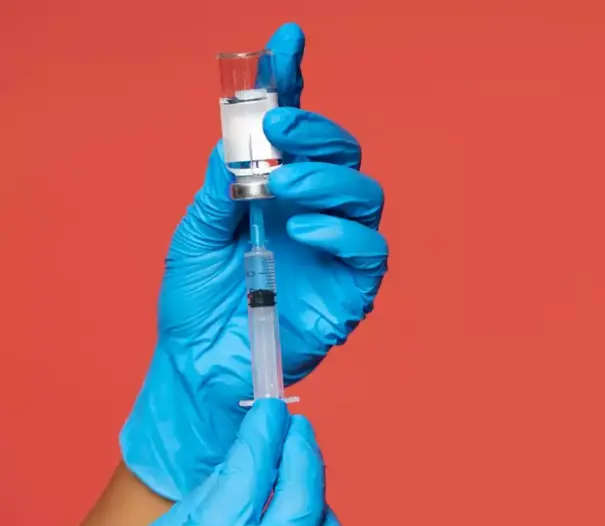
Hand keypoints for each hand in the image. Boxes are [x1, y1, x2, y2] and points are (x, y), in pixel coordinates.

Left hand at [122, 22, 386, 499]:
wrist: (201, 368)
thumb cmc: (198, 304)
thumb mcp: (195, 234)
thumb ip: (221, 186)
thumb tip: (239, 137)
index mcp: (276, 191)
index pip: (295, 128)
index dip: (295, 80)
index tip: (288, 37)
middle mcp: (315, 212)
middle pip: (342, 154)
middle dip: (316, 133)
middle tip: (279, 130)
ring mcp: (338, 250)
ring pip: (364, 194)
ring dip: (329, 179)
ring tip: (283, 186)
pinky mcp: (353, 290)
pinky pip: (369, 251)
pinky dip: (342, 232)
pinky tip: (305, 229)